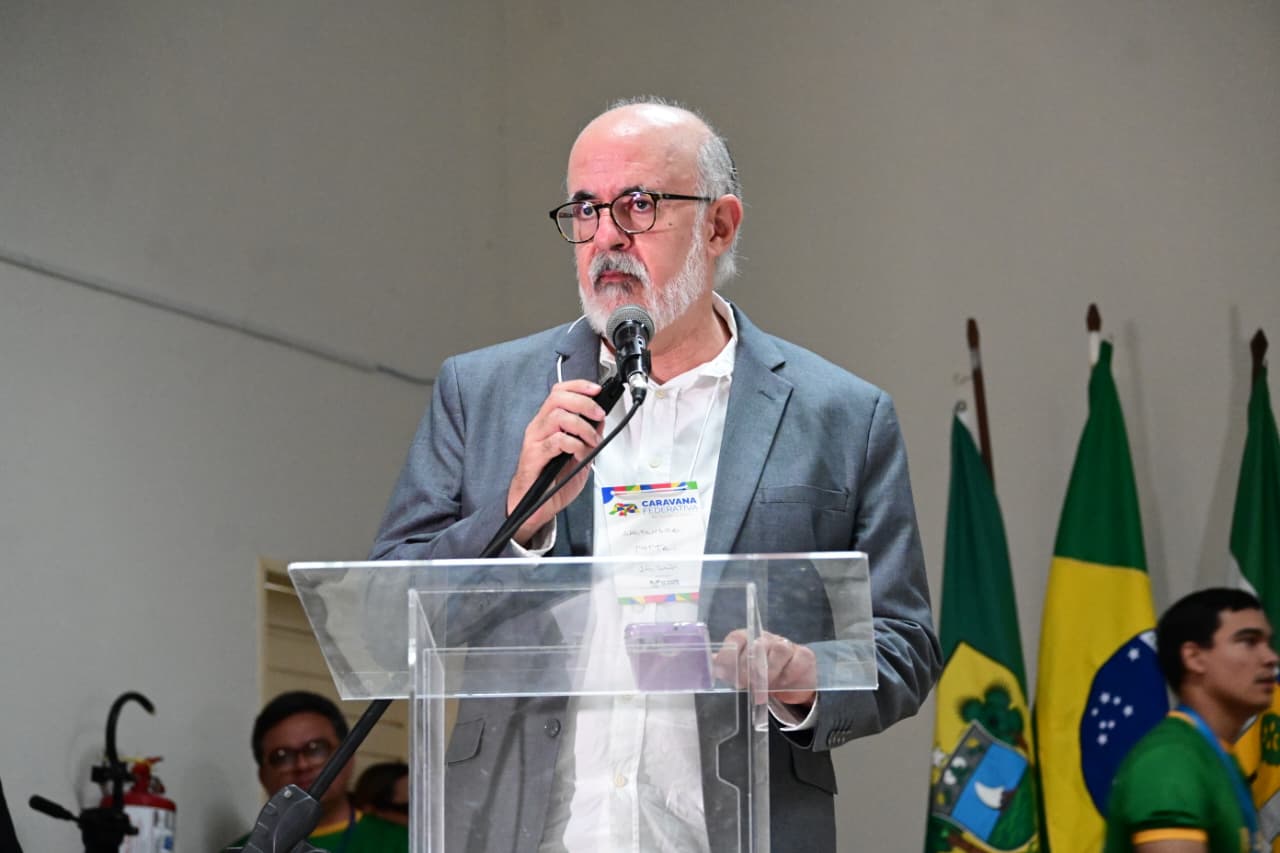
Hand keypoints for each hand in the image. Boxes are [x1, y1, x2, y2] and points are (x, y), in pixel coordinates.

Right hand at [506, 379, 605, 545]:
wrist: (536, 506)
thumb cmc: (553, 481)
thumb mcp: (579, 455)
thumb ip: (589, 437)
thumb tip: (601, 422)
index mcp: (549, 423)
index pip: (559, 392)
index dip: (578, 386)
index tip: (597, 389)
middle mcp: (540, 428)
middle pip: (558, 398)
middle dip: (584, 403)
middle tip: (598, 415)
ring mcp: (535, 440)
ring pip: (558, 416)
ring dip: (582, 426)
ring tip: (592, 440)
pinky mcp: (534, 456)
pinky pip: (556, 441)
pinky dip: (574, 444)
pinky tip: (579, 453)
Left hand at [712, 629, 817, 707]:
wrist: (789, 685)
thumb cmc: (758, 675)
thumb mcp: (738, 673)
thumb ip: (722, 668)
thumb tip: (700, 666)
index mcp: (748, 640)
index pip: (737, 638)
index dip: (730, 654)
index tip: (725, 672)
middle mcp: (767, 639)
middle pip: (758, 645)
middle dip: (749, 667)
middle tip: (744, 684)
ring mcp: (787, 644)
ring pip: (779, 650)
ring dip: (769, 671)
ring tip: (762, 689)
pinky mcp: (804, 655)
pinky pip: (798, 659)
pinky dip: (789, 673)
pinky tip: (782, 684)